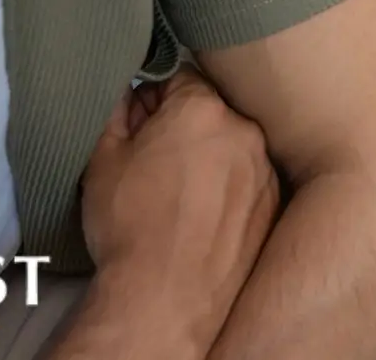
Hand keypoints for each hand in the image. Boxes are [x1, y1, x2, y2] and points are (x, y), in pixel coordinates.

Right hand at [78, 69, 281, 342]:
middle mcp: (244, 132)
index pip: (178, 76)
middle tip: (152, 161)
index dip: (151, 97)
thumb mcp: (102, 157)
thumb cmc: (131, 228)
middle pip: (208, 110)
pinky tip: (199, 215)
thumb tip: (128, 91)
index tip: (138, 123)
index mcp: (202, 109)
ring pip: (230, 146)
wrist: (165, 299)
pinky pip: (247, 180)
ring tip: (175, 195)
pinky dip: (226, 188)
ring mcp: (264, 170)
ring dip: (207, 157)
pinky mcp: (272, 206)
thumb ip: (116, 108)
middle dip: (180, 126)